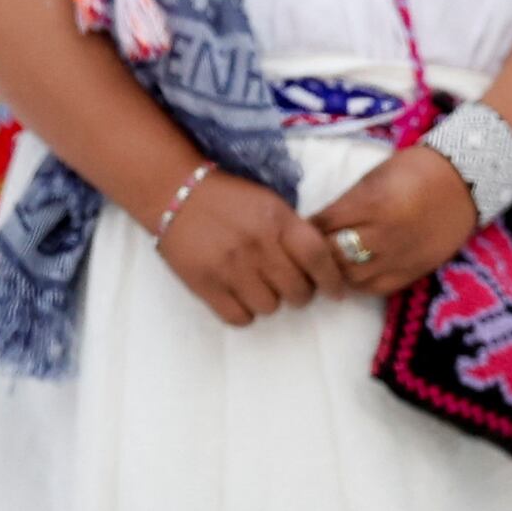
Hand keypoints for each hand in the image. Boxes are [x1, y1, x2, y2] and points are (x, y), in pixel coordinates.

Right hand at [158, 168, 350, 328]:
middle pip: (297, 290)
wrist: (175, 193)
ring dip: (270, 301)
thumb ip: (295, 232)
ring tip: (261, 287)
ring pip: (270, 307)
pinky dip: (244, 312)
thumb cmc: (230, 199)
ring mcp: (229, 266)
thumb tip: (323, 266)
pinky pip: (238, 317)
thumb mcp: (271, 204)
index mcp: (278, 221)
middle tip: (292, 286)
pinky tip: (241, 297)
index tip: (336, 292)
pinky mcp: (204, 283)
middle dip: (301, 293)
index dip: (332, 281)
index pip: (318, 258)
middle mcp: (257, 245)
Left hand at [311, 142, 480, 297]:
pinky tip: (358, 271)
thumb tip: (317, 226)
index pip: (322, 226)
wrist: (467, 179)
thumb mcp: (373, 178)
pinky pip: (377, 288)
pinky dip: (361, 282)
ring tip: (335, 261)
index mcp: (371, 205)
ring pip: (351, 277)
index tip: (302, 228)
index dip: (307, 227)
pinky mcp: (416, 270)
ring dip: (338, 269)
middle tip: (313, 247)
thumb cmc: (415, 170)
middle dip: (318, 250)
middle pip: (333, 255)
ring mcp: (401, 256)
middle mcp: (385, 235)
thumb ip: (346, 204)